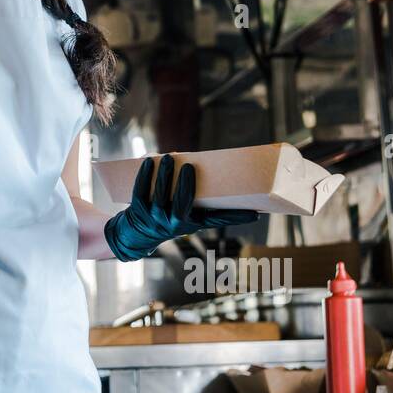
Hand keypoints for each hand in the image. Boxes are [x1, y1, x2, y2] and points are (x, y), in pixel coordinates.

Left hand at [103, 155, 259, 261]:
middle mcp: (175, 224)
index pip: (217, 220)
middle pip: (183, 204)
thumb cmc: (170, 217)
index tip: (255, 213)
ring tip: (170, 157)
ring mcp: (155, 218)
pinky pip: (141, 192)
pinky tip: (149, 161)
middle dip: (186, 185)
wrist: (137, 234)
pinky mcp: (138, 210)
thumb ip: (207, 200)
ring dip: (164, 175)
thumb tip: (230, 174)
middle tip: (190, 166)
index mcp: (193, 223)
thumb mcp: (190, 215)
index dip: (235, 218)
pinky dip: (144, 176)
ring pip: (160, 196)